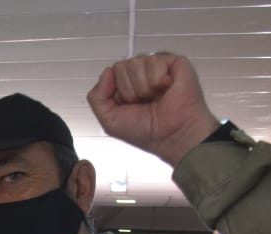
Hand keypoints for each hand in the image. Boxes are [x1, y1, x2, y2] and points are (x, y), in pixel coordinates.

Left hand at [87, 53, 220, 165]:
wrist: (171, 135)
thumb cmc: (146, 131)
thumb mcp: (109, 120)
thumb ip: (97, 97)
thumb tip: (107, 71)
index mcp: (125, 85)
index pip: (109, 73)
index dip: (116, 92)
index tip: (129, 106)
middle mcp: (140, 74)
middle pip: (120, 67)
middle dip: (129, 91)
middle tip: (145, 102)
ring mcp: (156, 67)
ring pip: (135, 63)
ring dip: (143, 87)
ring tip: (156, 97)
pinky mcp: (173, 62)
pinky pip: (154, 61)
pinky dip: (157, 80)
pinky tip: (166, 89)